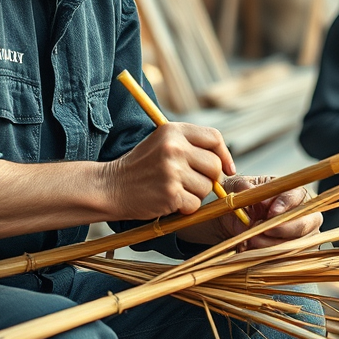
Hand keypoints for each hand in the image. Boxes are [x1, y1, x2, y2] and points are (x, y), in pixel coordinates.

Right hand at [108, 122, 233, 220]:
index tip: (227, 168)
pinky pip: (195, 204)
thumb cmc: (141, 166)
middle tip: (191, 182)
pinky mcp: (170, 193)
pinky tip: (169, 200)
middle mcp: (174, 147)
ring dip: (195, 194)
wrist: (111, 186)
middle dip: (209, 178)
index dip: (225, 155)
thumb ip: (191, 145)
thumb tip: (225, 163)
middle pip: (215, 165)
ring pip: (207, 187)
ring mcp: (172, 170)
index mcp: (174, 130)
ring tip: (174, 189)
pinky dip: (185, 207)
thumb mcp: (162, 143)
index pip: (214, 137)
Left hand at [179, 176, 322, 249]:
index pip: (297, 195)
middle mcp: (302, 213)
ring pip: (297, 243)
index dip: (286, 205)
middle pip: (307, 223)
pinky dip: (270, 256)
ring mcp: (301, 235)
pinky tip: (253, 250)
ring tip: (250, 241)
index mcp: (290, 191)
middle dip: (284, 229)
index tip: (270, 213)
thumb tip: (247, 189)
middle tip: (262, 230)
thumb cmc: (239, 200)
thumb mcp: (234, 188)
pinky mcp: (294, 252)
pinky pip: (288, 258)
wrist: (232, 222)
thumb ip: (242, 187)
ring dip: (273, 245)